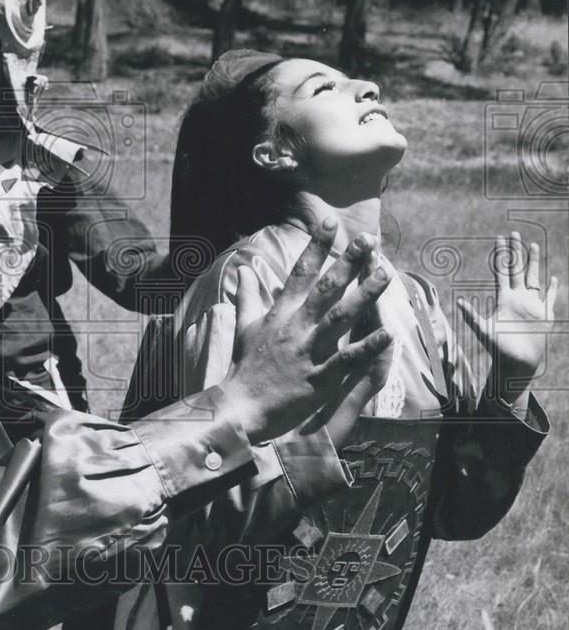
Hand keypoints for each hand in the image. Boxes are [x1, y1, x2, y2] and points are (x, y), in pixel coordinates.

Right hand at [220, 218, 393, 444]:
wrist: (241, 406)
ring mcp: (308, 350)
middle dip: (346, 262)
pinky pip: (346, 358)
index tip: (330, 223)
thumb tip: (243, 270)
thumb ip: (248, 296)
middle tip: (367, 239)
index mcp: (280, 314)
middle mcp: (295, 327)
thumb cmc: (246, 367)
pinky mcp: (318, 376)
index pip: (299, 273)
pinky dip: (366, 346)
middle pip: (324, 287)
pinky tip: (387, 333)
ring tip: (385, 274)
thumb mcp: (245, 327)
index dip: (315, 246)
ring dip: (364, 295)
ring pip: (339, 316)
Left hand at [458, 232, 557, 399]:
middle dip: (516, 252)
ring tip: (533, 245)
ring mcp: (532, 305)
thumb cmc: (498, 349)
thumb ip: (472, 316)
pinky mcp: (545, 315)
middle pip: (517, 269)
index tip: (500, 239)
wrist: (517, 363)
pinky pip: (550, 298)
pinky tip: (553, 278)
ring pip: (534, 277)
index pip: (502, 271)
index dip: (502, 255)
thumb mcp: (483, 330)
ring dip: (534, 262)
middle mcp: (518, 299)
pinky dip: (553, 289)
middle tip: (514, 233)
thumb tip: (457, 302)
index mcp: (504, 299)